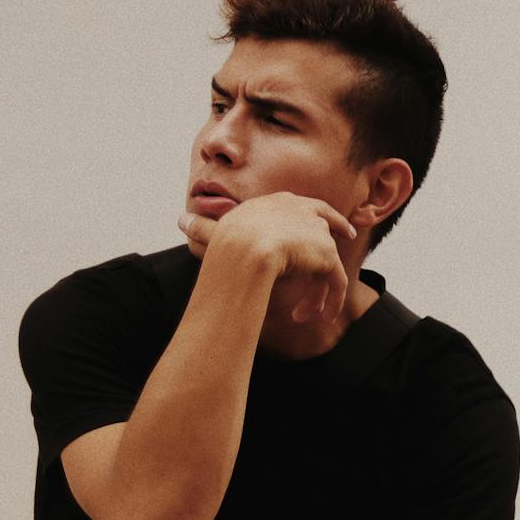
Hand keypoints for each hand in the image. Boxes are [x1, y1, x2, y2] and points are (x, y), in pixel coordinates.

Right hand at [179, 190, 357, 323]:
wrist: (245, 248)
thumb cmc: (225, 241)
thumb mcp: (216, 233)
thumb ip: (203, 228)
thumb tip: (180, 221)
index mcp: (279, 202)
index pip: (309, 206)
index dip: (323, 216)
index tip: (338, 227)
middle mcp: (302, 211)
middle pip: (323, 231)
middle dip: (331, 245)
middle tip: (337, 257)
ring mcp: (316, 232)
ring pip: (326, 263)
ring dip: (317, 292)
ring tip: (303, 315)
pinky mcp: (326, 255)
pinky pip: (335, 281)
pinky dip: (330, 300)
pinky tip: (319, 317)